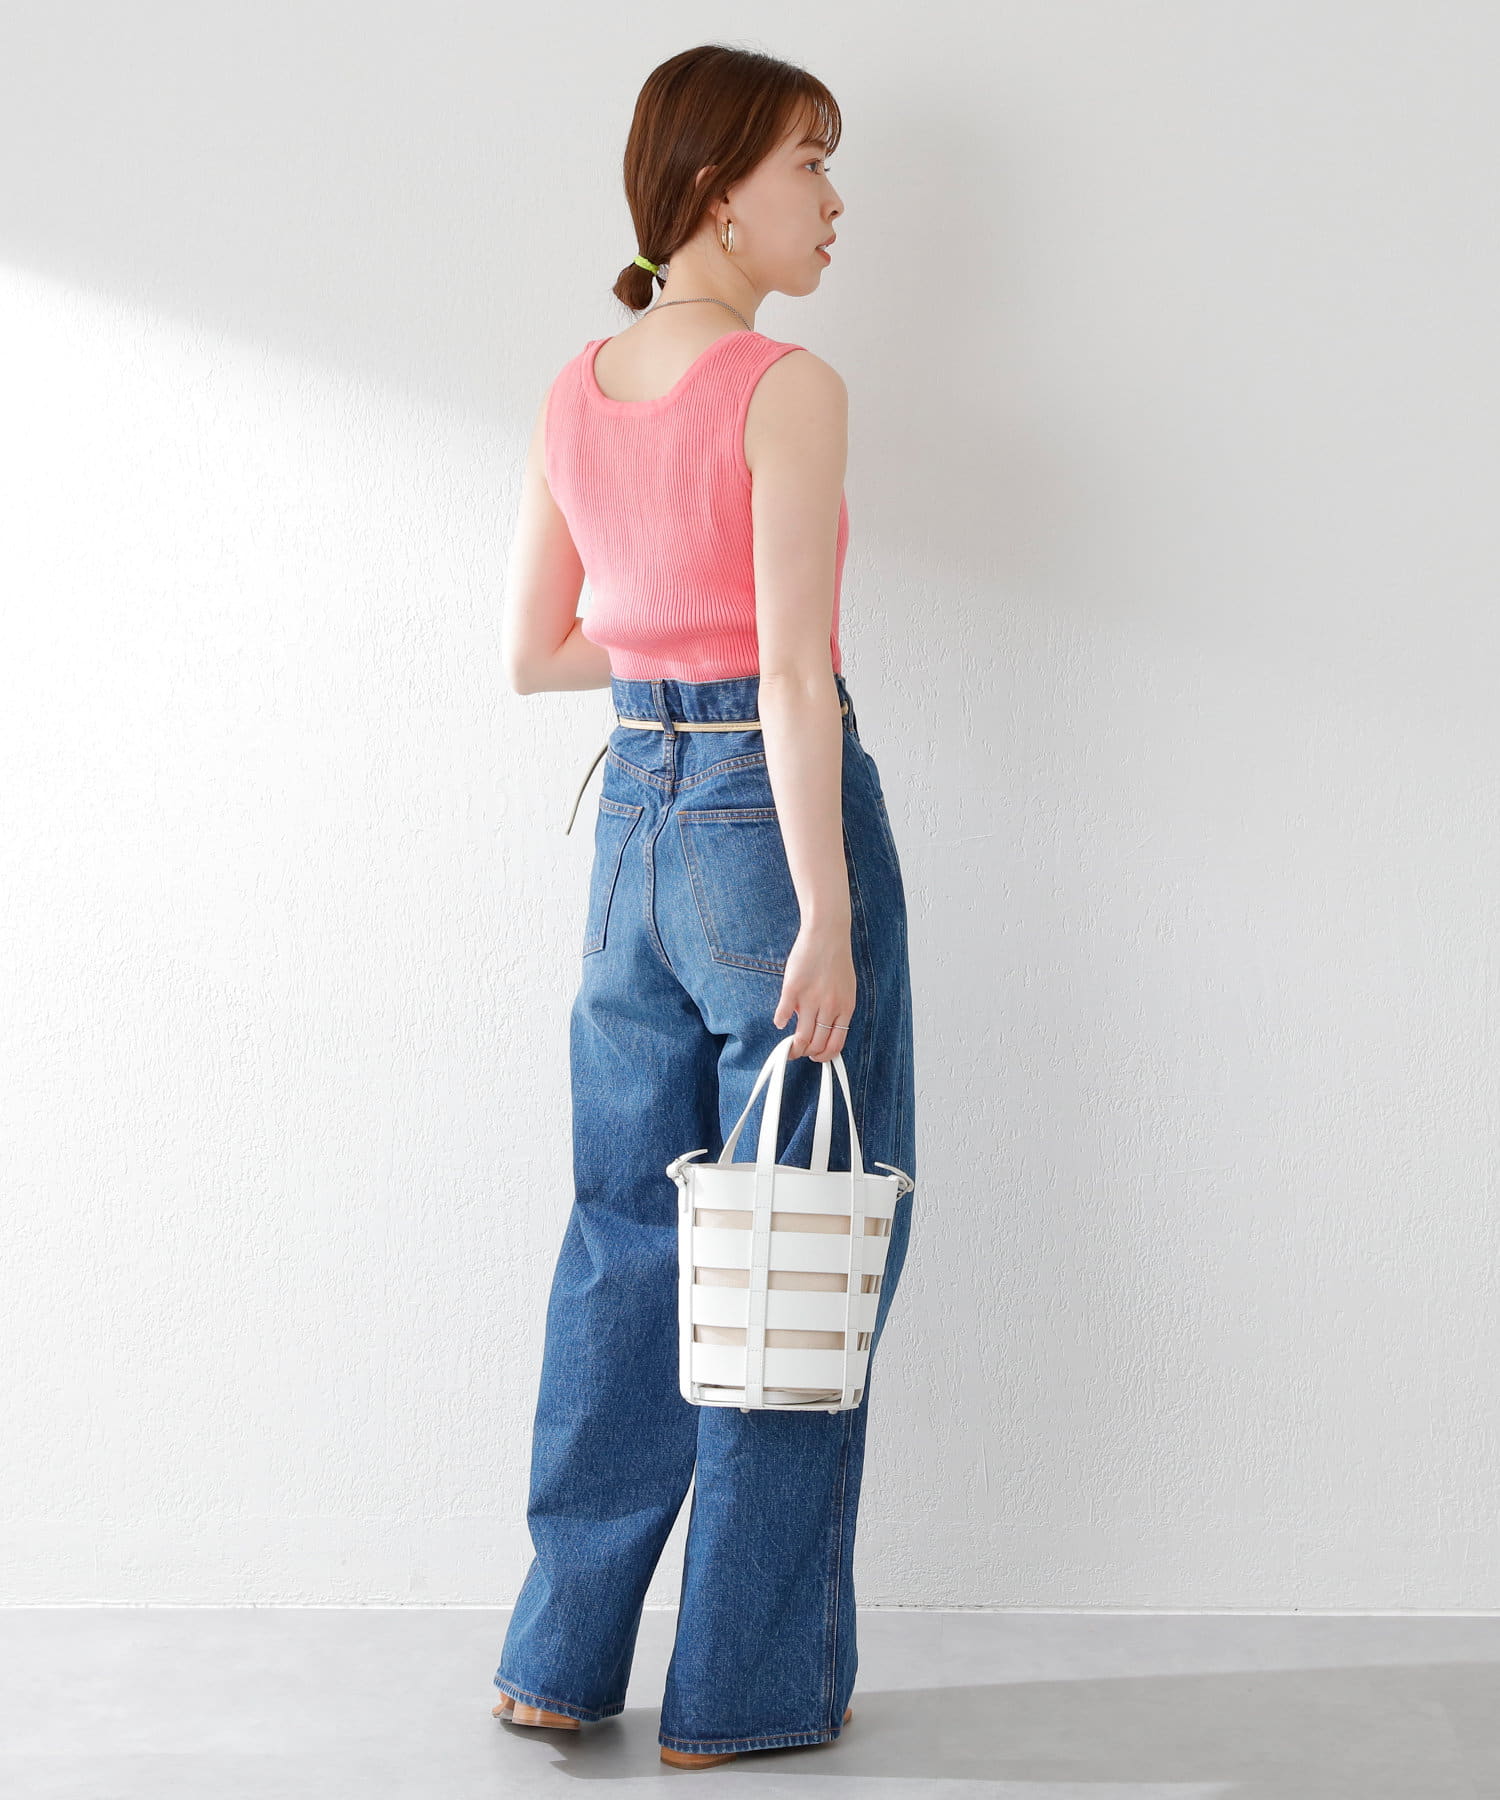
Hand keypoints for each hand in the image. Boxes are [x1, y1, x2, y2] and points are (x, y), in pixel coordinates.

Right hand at [773, 921, 855, 1060]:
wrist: (827, 934)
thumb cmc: (836, 960)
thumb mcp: (845, 988)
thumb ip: (837, 1010)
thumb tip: (823, 1029)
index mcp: (845, 1008)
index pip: (835, 1045)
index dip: (824, 1056)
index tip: (816, 1057)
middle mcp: (829, 1007)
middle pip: (817, 1045)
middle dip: (806, 1054)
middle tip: (798, 1053)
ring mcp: (810, 1000)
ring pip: (801, 1037)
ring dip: (793, 1048)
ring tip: (788, 1048)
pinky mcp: (792, 990)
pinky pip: (783, 1015)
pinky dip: (780, 1022)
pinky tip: (780, 1021)